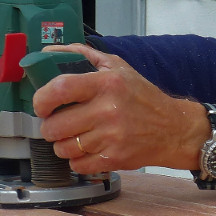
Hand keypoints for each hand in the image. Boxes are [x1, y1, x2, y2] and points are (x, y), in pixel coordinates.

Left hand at [32, 43, 211, 173]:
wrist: (174, 129)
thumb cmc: (143, 97)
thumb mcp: (119, 67)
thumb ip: (84, 55)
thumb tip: (49, 51)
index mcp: (107, 83)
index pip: (59, 89)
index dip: (42, 100)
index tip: (42, 105)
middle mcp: (109, 110)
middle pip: (54, 126)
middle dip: (50, 127)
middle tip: (59, 123)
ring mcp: (111, 137)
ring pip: (63, 149)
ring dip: (63, 145)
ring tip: (75, 137)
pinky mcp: (114, 159)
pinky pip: (77, 165)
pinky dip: (78, 160)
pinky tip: (88, 150)